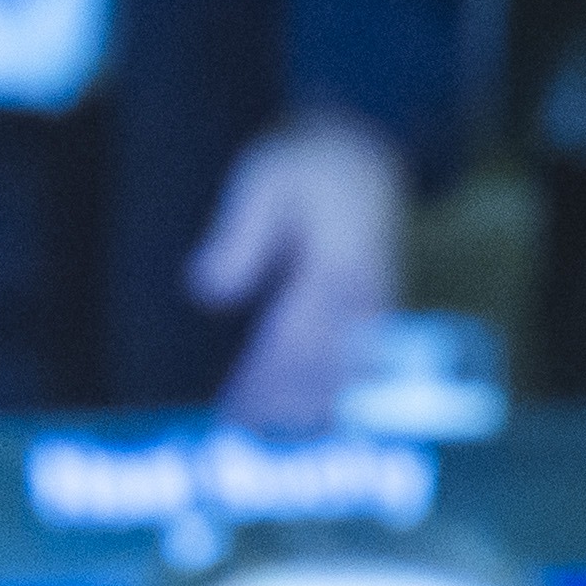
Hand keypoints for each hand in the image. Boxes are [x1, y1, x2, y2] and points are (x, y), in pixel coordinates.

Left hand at [186, 113, 410, 431]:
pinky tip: (311, 416)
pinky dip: (335, 394)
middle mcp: (362, 297)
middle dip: (282, 408)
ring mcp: (376, 309)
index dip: (262, 382)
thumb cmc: (308, 165)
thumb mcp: (262, 182)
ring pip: (345, 375)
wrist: (366, 149)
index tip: (231, 409)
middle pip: (320, 370)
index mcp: (333, 268)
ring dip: (310, 410)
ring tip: (272, 436)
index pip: (292, 340)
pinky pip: (360, 367)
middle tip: (241, 436)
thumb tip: (206, 291)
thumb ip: (238, 236)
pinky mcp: (379, 314)